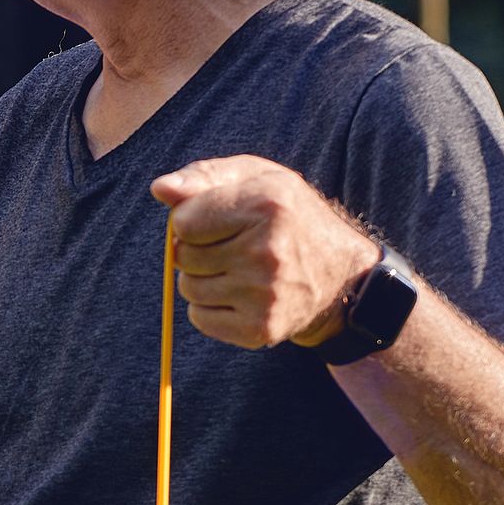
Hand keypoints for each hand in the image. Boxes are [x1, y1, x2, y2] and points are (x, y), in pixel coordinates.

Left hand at [151, 156, 380, 349]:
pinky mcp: (261, 328)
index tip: (218, 219)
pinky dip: (211, 308)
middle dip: (197, 250)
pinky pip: (200, 318)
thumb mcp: (256, 178)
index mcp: (266, 205)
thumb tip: (160, 188)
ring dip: (203, 279)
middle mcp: (267, 251)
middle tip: (233, 246)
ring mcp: (265, 294)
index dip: (192, 220)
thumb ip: (204, 176)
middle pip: (182, 256)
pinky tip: (242, 295)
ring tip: (240, 269)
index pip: (183, 222)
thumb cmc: (288, 217)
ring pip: (188, 288)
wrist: (342, 275)